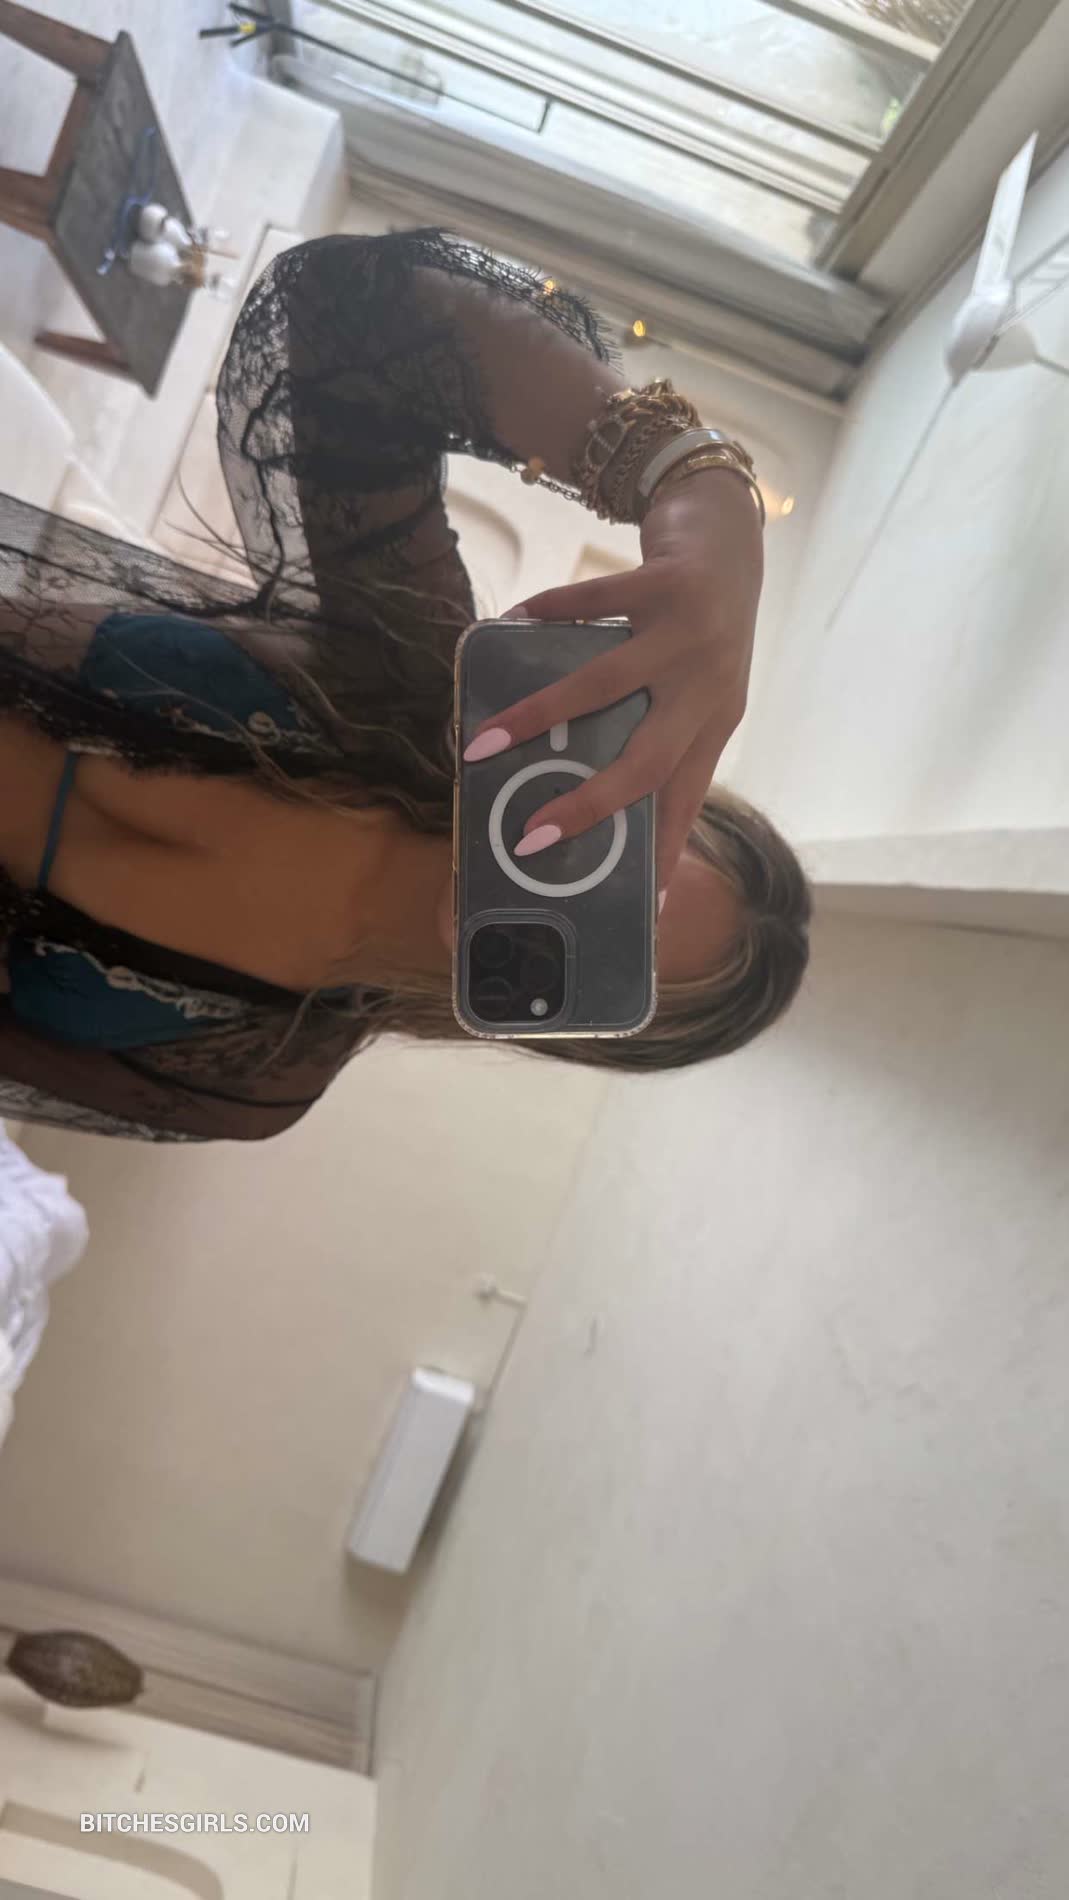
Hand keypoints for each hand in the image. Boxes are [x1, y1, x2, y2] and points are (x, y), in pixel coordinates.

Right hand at [462, 468, 763, 898]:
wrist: (733, 537)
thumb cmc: (701, 627)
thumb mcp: (695, 687)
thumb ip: (657, 728)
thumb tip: (579, 775)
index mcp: (714, 722)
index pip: (686, 801)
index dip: (663, 855)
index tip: (639, 910)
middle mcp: (709, 688)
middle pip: (647, 762)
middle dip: (587, 804)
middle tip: (531, 837)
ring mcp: (691, 636)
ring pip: (604, 686)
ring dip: (539, 716)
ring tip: (485, 740)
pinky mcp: (669, 582)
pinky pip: (595, 604)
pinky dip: (548, 614)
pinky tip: (511, 622)